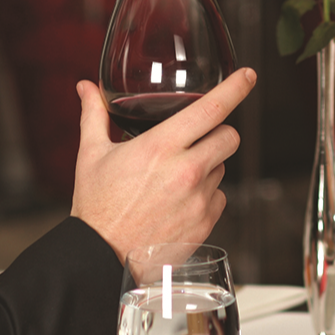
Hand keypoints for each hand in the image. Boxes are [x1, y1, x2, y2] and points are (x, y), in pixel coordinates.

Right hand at [69, 68, 254, 260]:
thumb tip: (86, 88)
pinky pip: (220, 198)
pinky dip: (206, 196)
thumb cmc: (96, 208)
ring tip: (176, 177)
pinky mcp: (205, 223)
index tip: (248, 75)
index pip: (212, 108)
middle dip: (219, 132)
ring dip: (209, 166)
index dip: (235, 87)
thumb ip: (94, 115)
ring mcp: (199, 199)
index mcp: (161, 147)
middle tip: (198, 139)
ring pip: (224, 167)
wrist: (100, 258)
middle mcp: (186, 171)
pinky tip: (180, 201)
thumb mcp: (91, 155)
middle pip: (230, 136)